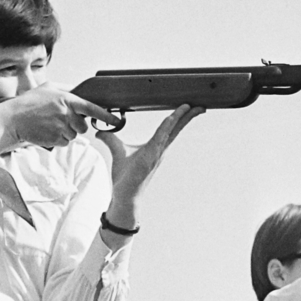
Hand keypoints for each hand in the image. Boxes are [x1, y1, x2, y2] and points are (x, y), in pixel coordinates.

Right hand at [0, 86, 117, 152]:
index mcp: (67, 100)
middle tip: (60, 119)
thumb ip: (67, 90)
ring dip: (66, 131)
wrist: (13, 118)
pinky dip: (59, 139)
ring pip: (75, 135)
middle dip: (76, 125)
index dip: (106, 116)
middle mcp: (66, 114)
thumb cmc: (31, 102)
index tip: (118, 120)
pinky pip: (65, 142)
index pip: (92, 109)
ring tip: (50, 124)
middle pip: (84, 126)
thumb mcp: (49, 88)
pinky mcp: (56, 139)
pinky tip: (47, 131)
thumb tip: (83, 92)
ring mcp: (61, 128)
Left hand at [98, 105, 203, 231]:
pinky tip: (172, 118)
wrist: (124, 195)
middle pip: (176, 128)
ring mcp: (157, 153)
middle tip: (200, 105)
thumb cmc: (124, 177)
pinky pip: (160, 138)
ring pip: (172, 131)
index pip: (169, 128)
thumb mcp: (116, 151)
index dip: (179, 116)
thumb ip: (109, 138)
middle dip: (188, 116)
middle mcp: (159, 149)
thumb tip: (100, 130)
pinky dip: (167, 128)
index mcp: (155, 146)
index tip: (187, 105)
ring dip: (182, 119)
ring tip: (192, 108)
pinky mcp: (151, 158)